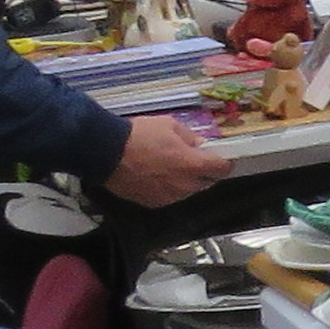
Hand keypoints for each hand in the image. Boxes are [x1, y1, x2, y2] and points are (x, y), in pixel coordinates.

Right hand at [106, 118, 236, 203]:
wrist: (106, 152)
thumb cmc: (139, 135)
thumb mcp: (169, 125)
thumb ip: (190, 137)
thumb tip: (200, 145)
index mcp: (192, 165)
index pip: (222, 169)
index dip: (223, 163)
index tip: (220, 158)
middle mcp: (184, 185)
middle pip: (206, 182)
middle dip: (204, 172)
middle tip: (194, 160)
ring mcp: (169, 197)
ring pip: (188, 191)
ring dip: (187, 181)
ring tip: (172, 167)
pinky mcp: (153, 203)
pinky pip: (170, 197)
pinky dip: (169, 188)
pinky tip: (157, 176)